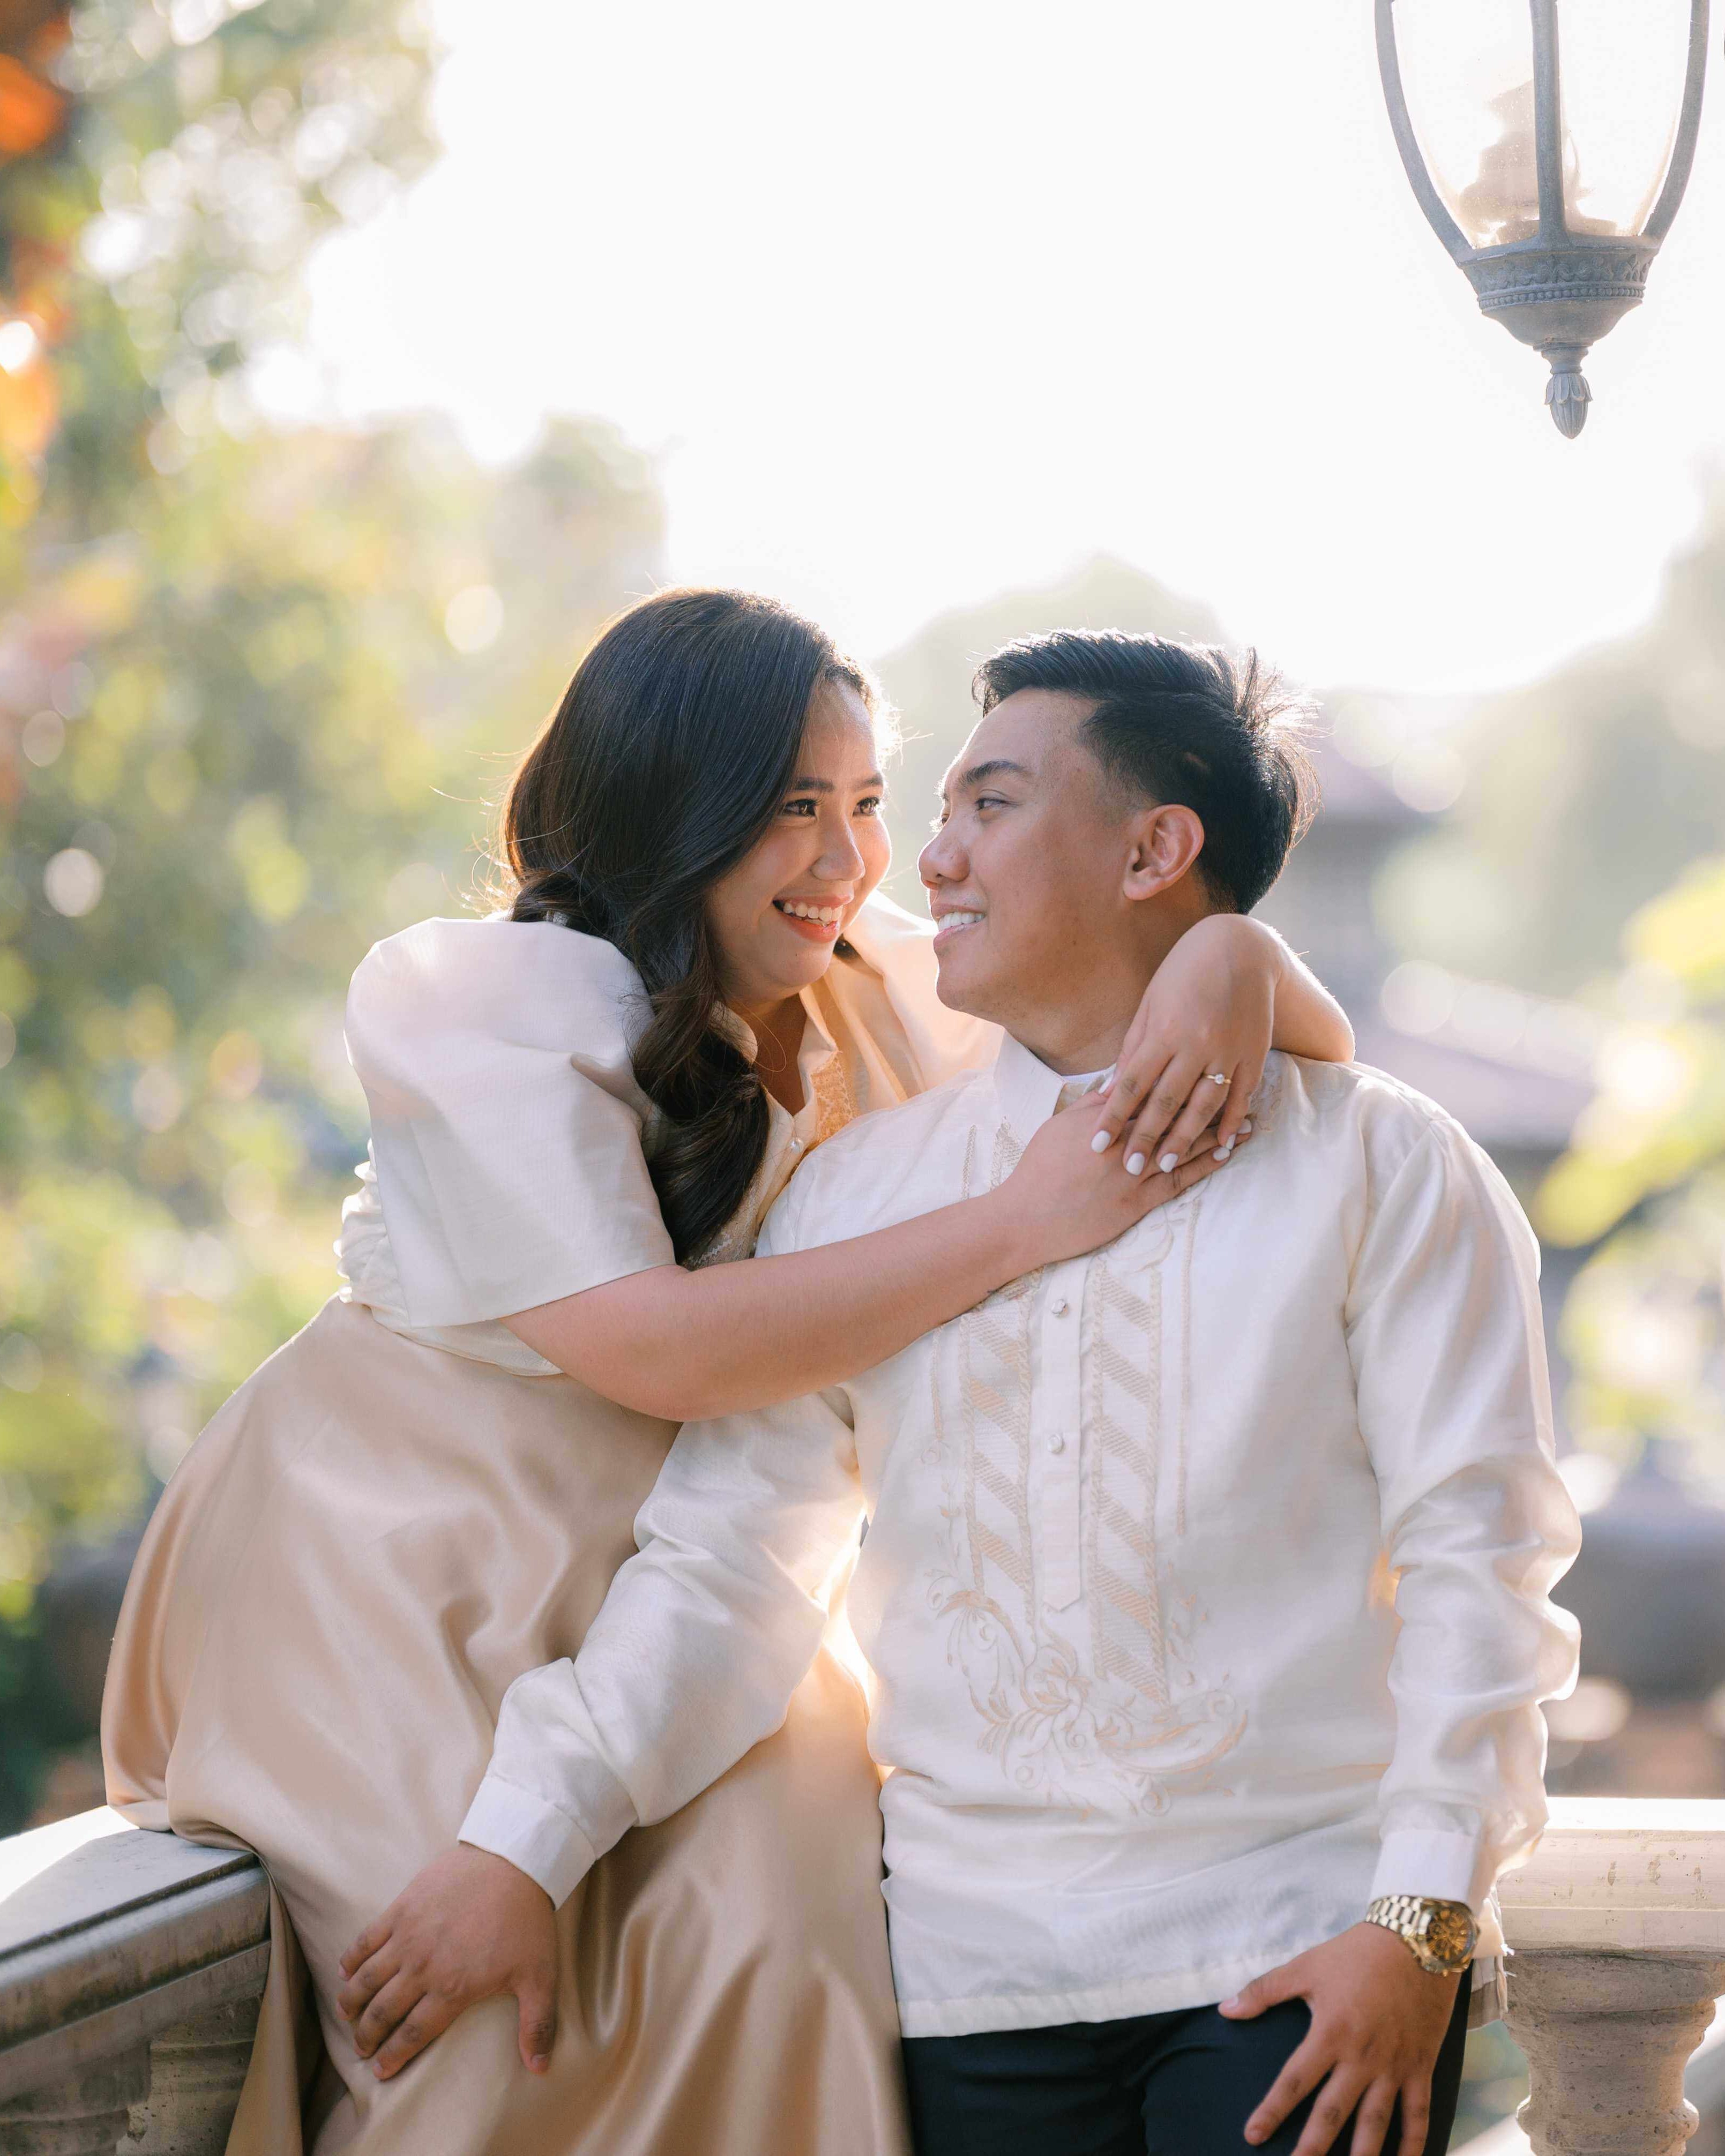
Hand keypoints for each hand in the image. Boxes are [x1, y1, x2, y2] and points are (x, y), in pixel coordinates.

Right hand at [336, 1845, 557, 2081]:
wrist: (513, 1860)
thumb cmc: (527, 1920)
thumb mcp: (540, 1976)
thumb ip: (538, 2024)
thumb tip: (539, 2067)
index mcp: (452, 1989)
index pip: (413, 2033)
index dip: (392, 2056)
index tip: (379, 2070)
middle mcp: (423, 1967)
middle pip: (383, 2011)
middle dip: (367, 2035)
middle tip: (361, 2048)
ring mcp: (409, 1935)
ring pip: (367, 1978)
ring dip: (352, 2001)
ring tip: (346, 2015)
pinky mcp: (402, 1906)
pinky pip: (366, 1938)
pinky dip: (351, 1957)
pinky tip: (344, 1971)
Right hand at [997, 1089, 1248, 1272]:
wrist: (1026, 1218)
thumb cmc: (1038, 1170)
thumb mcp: (1060, 1126)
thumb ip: (1092, 1104)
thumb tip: (1120, 1081)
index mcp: (1104, 1119)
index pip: (1150, 1091)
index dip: (1181, 1077)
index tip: (1207, 1062)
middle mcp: (1123, 1142)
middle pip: (1175, 1115)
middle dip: (1210, 1100)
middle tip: (1241, 1087)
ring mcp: (1132, 1174)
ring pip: (1184, 1146)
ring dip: (1217, 1132)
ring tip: (1247, 1122)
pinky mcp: (1137, 1203)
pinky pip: (1178, 1181)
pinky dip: (1203, 1166)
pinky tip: (1224, 1154)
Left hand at [1094, 915, 1283, 1173]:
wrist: (1240, 947)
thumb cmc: (1184, 972)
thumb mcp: (1151, 1003)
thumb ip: (1134, 1047)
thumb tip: (1114, 1088)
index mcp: (1164, 1031)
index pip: (1131, 1084)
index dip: (1113, 1117)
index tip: (1097, 1144)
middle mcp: (1196, 1044)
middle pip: (1165, 1102)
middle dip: (1144, 1138)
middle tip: (1127, 1169)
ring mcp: (1228, 1051)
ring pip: (1204, 1106)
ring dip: (1185, 1139)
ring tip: (1166, 1165)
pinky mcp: (1254, 1054)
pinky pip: (1242, 1096)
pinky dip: (1232, 1122)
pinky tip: (1221, 1145)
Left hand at [1219, 1923, 1460, 2155]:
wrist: (1417, 1941)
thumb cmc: (1356, 1954)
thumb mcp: (1306, 1967)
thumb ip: (1264, 1990)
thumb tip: (1226, 2009)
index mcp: (1330, 2033)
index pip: (1294, 2081)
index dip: (1272, 2110)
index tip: (1253, 2135)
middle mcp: (1361, 2057)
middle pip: (1333, 2113)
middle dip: (1312, 2147)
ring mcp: (1394, 2066)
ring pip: (1375, 2123)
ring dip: (1361, 2155)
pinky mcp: (1421, 2067)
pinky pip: (1418, 2114)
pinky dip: (1414, 2144)